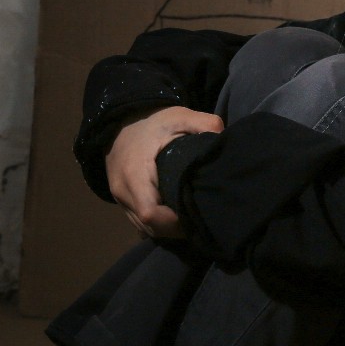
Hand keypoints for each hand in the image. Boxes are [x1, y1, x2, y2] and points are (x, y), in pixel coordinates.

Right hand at [106, 106, 223, 237]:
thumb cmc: (152, 122)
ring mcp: (120, 198)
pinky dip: (157, 224)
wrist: (121, 121)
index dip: (174, 223)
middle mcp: (123, 191)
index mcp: (135, 173)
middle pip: (149, 226)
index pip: (150, 213)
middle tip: (198, 219)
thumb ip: (204, 124)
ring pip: (143, 228)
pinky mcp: (122, 201)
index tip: (194, 214)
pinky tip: (173, 216)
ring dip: (166, 228)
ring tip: (189, 219)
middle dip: (174, 229)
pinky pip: (139, 223)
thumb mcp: (179, 116)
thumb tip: (224, 138)